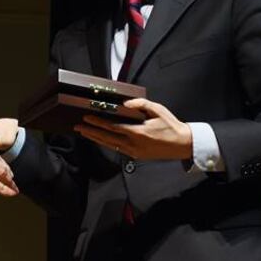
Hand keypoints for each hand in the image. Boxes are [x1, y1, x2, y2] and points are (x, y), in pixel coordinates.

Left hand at [75, 98, 192, 159]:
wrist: (182, 144)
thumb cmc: (171, 125)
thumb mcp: (158, 109)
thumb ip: (141, 104)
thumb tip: (125, 104)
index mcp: (138, 132)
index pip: (112, 127)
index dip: (98, 123)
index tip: (87, 118)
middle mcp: (133, 144)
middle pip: (107, 138)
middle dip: (91, 132)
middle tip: (78, 127)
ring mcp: (134, 152)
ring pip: (110, 145)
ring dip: (96, 139)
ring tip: (84, 133)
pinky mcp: (136, 156)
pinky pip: (117, 149)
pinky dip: (106, 143)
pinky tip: (100, 139)